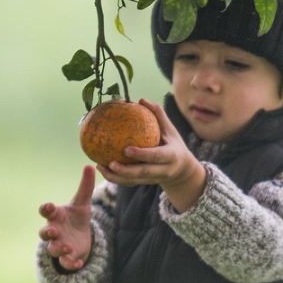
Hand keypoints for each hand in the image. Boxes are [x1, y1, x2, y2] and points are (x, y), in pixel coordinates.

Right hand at [38, 165, 94, 270]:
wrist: (80, 237)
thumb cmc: (76, 217)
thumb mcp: (83, 202)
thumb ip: (86, 186)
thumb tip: (90, 165)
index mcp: (56, 215)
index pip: (46, 210)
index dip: (46, 208)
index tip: (49, 206)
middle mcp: (54, 230)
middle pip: (44, 233)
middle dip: (47, 232)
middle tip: (53, 231)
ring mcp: (59, 244)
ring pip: (53, 249)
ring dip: (59, 248)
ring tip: (68, 247)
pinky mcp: (67, 257)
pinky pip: (66, 262)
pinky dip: (71, 263)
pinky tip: (79, 263)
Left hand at [97, 98, 206, 212]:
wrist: (182, 170)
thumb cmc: (173, 143)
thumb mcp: (170, 129)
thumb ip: (158, 115)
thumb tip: (141, 99)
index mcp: (171, 156)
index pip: (156, 156)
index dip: (142, 154)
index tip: (126, 149)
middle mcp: (163, 170)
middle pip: (143, 173)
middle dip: (126, 171)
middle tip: (110, 163)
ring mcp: (154, 179)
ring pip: (134, 181)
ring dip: (116, 177)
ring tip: (100, 167)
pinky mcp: (146, 183)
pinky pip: (129, 183)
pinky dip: (116, 178)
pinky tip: (102, 169)